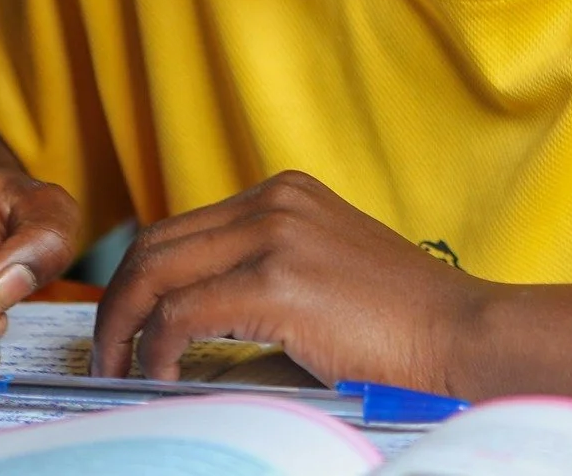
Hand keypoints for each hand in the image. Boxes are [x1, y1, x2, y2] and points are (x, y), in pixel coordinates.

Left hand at [93, 171, 489, 390]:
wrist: (465, 336)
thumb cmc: (404, 325)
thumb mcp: (324, 276)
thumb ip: (257, 284)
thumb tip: (178, 334)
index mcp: (285, 194)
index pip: (181, 228)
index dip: (139, 279)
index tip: (125, 326)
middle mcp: (275, 201)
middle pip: (155, 243)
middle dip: (116, 302)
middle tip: (105, 355)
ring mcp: (275, 235)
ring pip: (155, 271)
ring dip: (122, 326)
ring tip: (119, 370)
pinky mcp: (277, 281)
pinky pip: (181, 315)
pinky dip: (156, 350)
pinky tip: (162, 376)